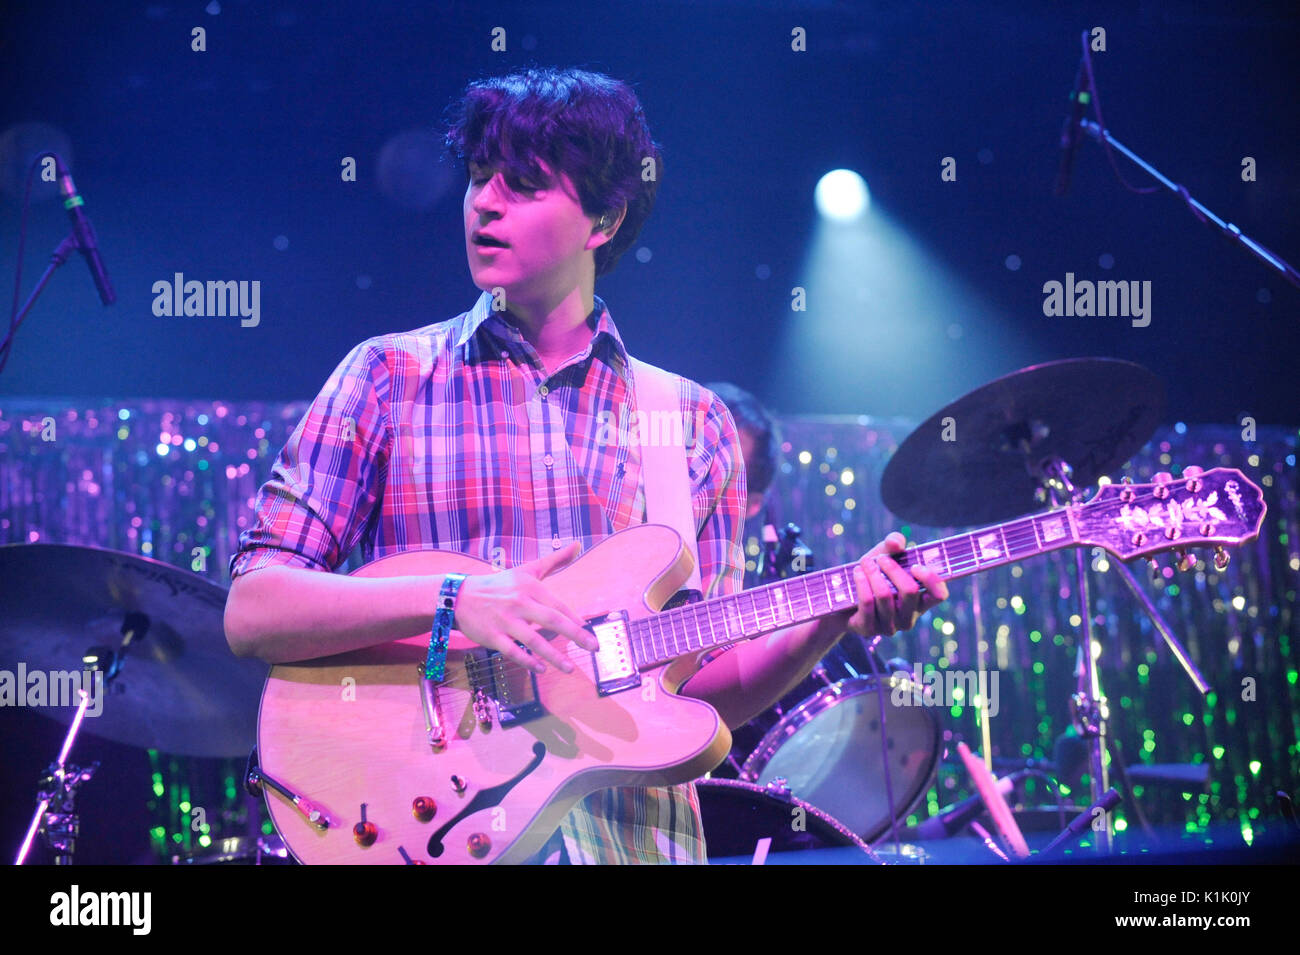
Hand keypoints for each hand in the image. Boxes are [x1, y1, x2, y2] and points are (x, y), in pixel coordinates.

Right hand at [451, 541, 598, 673]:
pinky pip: (512, 651)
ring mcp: (505, 620)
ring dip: (553, 656)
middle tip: (593, 647)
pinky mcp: (492, 636)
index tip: (589, 630)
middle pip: (551, 620)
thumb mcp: (527, 570)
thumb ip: (554, 561)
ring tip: (570, 668)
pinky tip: (541, 669)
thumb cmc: (499, 585)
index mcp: (529, 587)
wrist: (460, 596)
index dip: (574, 618)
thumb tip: (577, 545)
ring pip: (533, 640)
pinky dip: (527, 661)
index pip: (557, 605)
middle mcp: (519, 603)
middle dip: (575, 634)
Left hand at [842, 532, 947, 636]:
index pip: (939, 595)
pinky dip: (862, 583)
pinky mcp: (869, 629)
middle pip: (910, 591)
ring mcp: (890, 626)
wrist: (842, 601)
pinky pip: (868, 602)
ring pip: (885, 595)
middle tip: (880, 559)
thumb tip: (896, 543)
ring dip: (873, 573)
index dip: (932, 579)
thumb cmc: (871, 576)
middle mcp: (908, 617)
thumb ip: (893, 543)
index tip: (915, 565)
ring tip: (864, 563)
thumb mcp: (883, 556)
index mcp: (920, 602)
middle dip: (893, 569)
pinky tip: (857, 573)